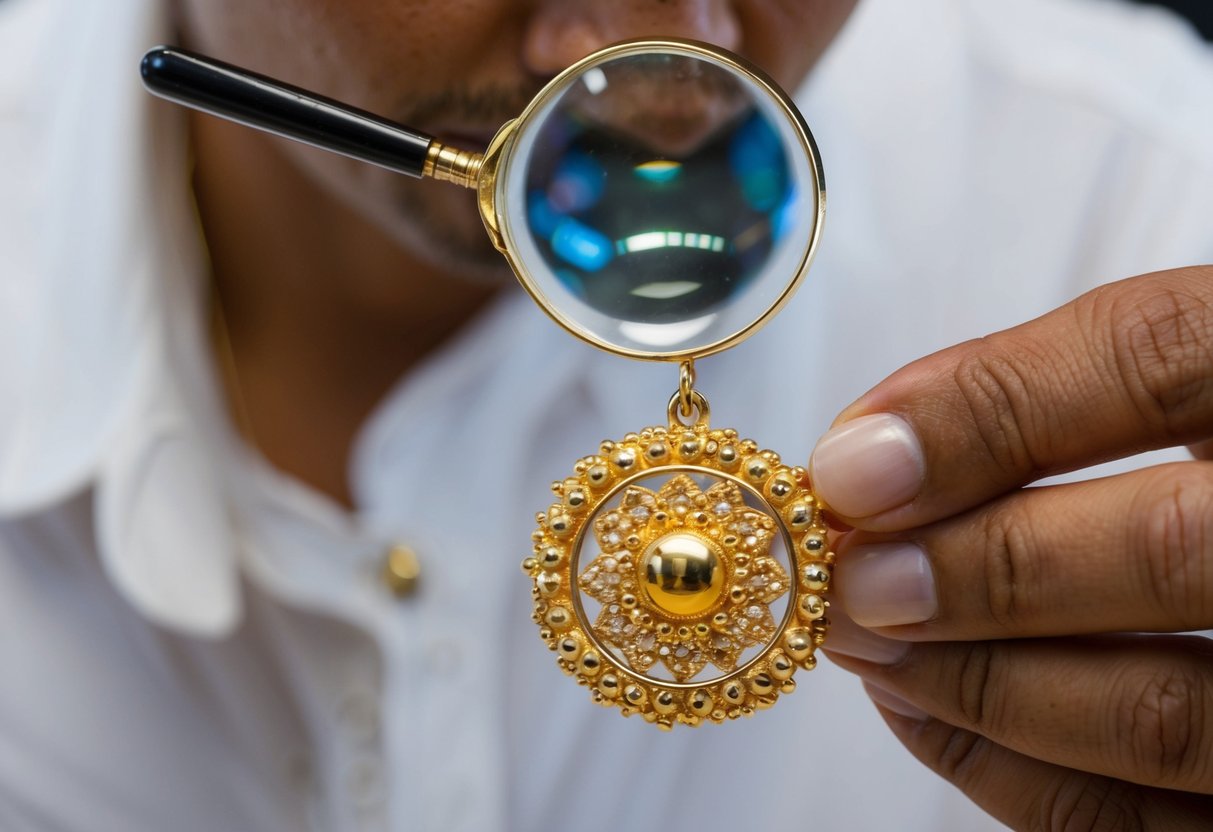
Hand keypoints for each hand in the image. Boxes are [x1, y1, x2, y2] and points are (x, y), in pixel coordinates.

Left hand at [810, 266, 1212, 829]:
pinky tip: (920, 708)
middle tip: (848, 580)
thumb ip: (1037, 394)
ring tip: (866, 640)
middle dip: (976, 568)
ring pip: (1162, 713)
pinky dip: (1009, 770)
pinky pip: (1145, 824)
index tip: (849, 467)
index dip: (987, 413)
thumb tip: (862, 460)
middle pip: (1170, 549)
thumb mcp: (1172, 380)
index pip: (1158, 355)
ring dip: (974, 680)